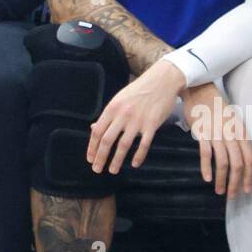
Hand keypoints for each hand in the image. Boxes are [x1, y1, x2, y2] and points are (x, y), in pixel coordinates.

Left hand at [88, 59, 184, 174]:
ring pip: (123, 145)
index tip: (90, 159)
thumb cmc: (139, 90)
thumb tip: (93, 129)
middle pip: (107, 140)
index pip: (98, 131)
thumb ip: (107, 115)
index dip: (92, 147)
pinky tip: (135, 164)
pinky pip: (144, 144)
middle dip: (100, 157)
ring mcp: (137, 120)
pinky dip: (138, 156)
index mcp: (112, 108)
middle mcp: (122, 115)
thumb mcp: (119, 99)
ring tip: (113, 170)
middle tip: (97, 169)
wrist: (162, 80)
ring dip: (117, 160)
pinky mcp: (152, 125)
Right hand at [182, 83, 251, 197]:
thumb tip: (237, 155)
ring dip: (221, 179)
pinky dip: (206, 167)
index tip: (247, 189)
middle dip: (236, 182)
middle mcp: (231, 133)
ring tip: (219, 190)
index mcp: (240, 130)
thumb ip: (235, 135)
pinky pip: (206, 153)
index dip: (250, 176)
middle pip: (238, 163)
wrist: (197, 87)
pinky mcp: (202, 131)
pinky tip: (206, 178)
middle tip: (232, 195)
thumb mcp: (231, 118)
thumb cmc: (214, 104)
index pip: (250, 158)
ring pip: (223, 162)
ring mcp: (216, 132)